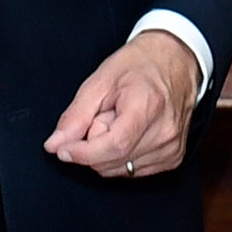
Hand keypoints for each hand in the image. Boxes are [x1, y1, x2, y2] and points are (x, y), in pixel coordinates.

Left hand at [43, 30, 200, 178]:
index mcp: (148, 106)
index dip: (84, 153)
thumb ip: (76, 116)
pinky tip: (129, 132)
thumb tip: (56, 145)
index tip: (64, 149)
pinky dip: (122, 156)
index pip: (114, 146)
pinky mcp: (173, 158)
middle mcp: (165, 132)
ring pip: (120, 170)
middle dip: (94, 145)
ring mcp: (172, 147)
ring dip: (108, 151)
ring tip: (119, 121)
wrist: (175, 61)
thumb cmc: (139, 65)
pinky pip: (133, 171)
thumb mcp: (100, 81)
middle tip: (102, 116)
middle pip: (113, 161)